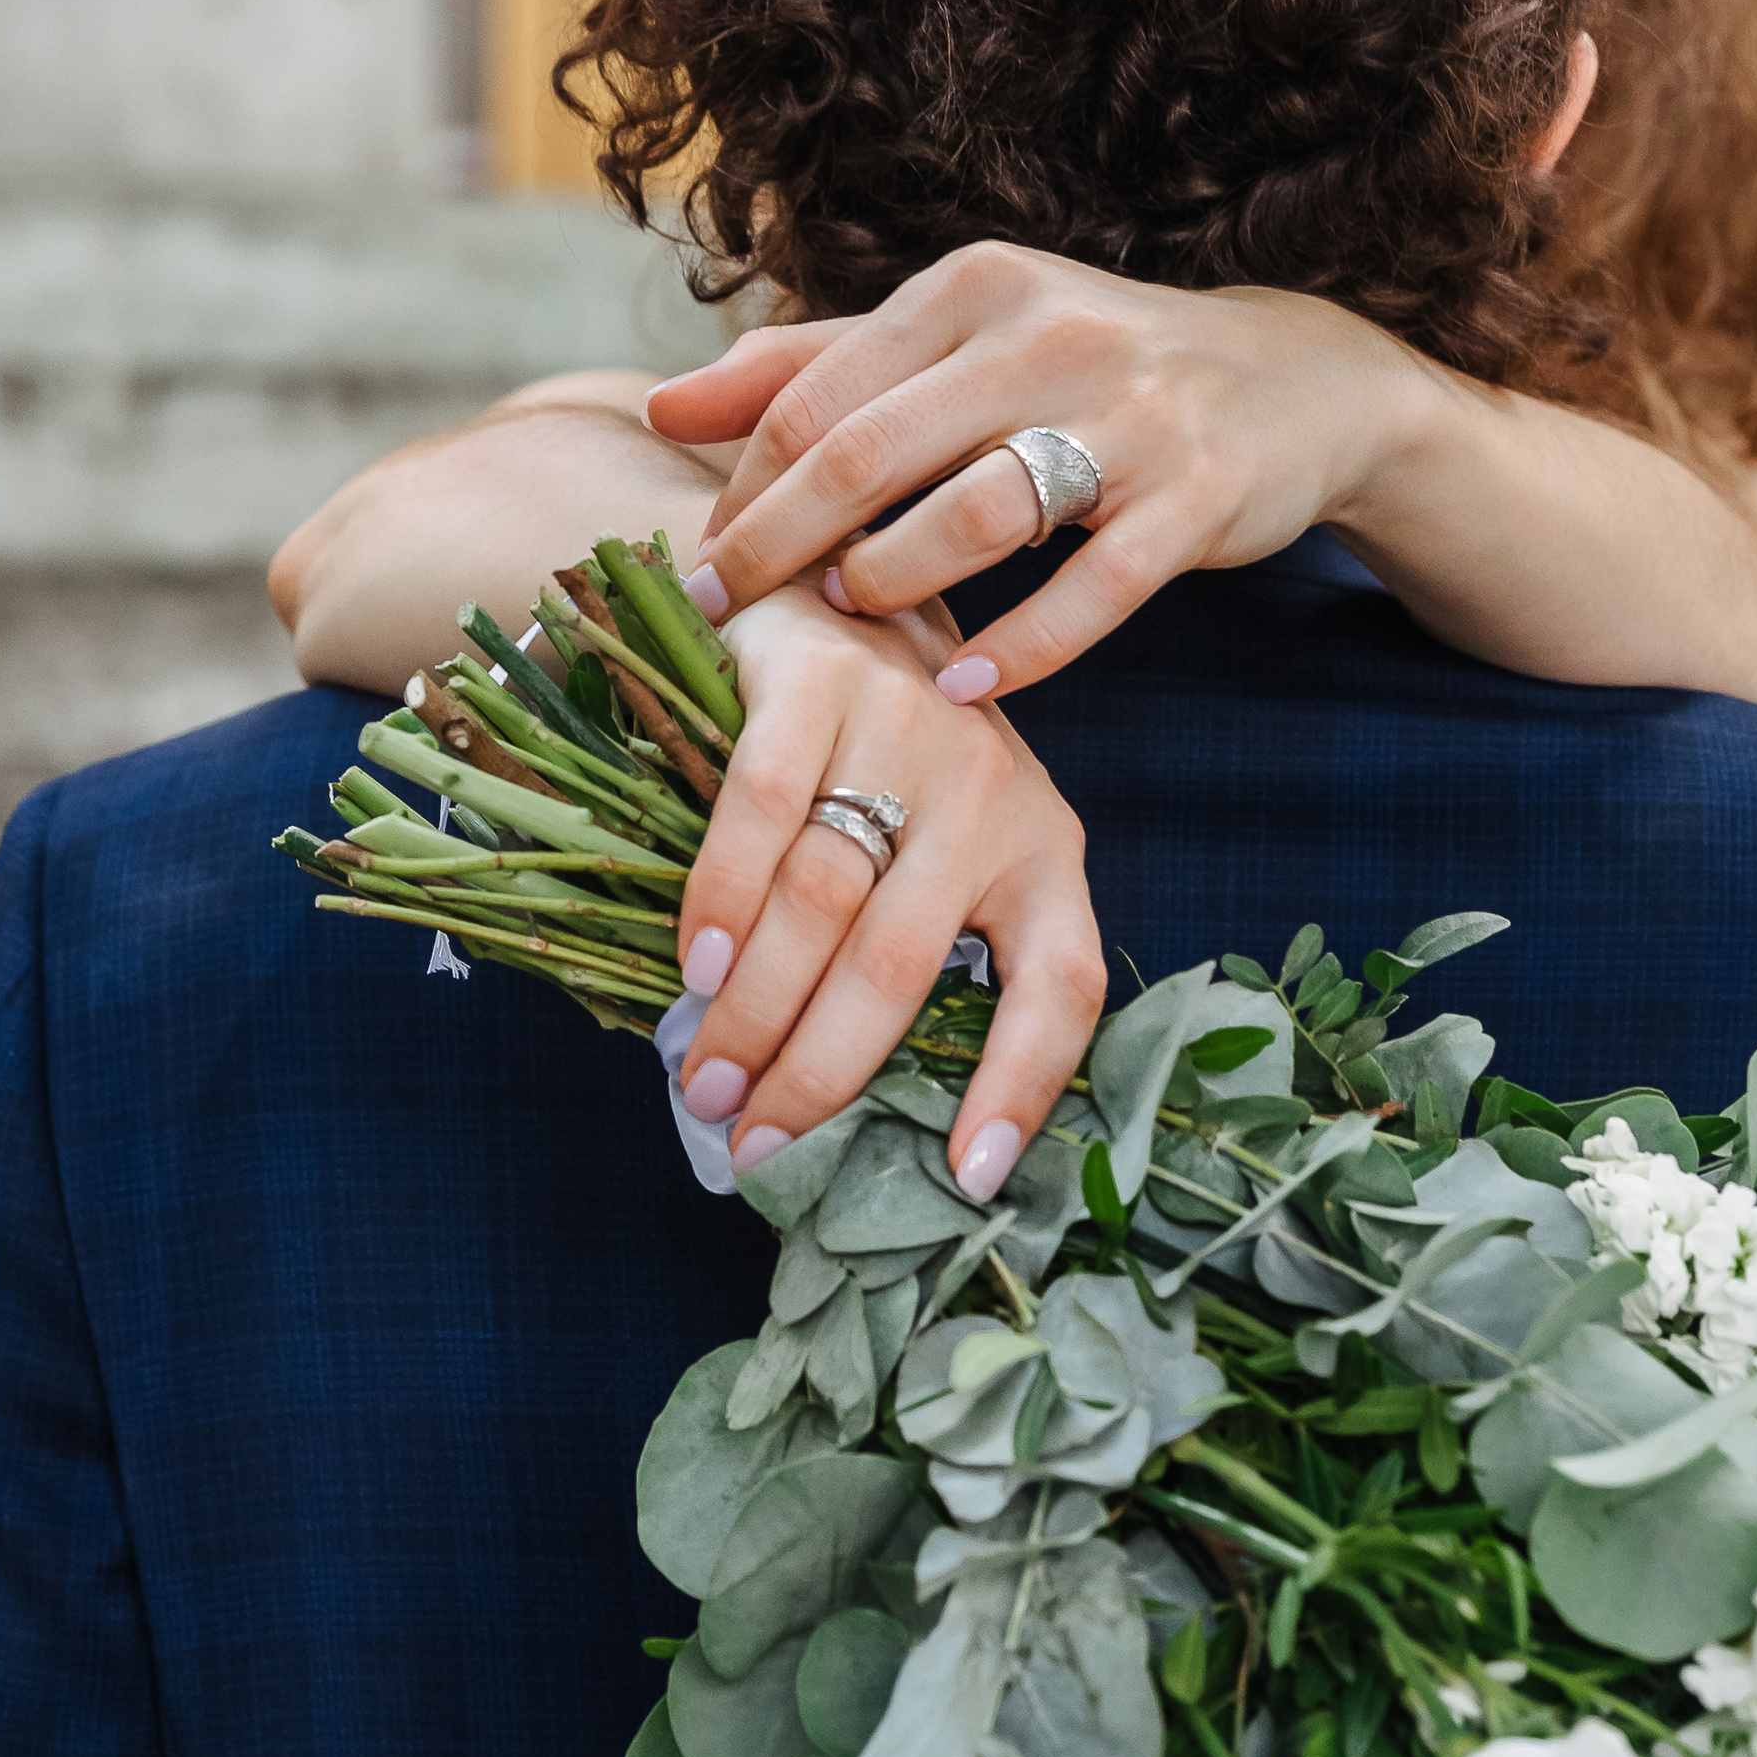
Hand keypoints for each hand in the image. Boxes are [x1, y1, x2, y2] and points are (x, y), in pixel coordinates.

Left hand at [650, 245, 1441, 701]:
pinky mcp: (1197, 496)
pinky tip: (962, 690)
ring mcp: (1131, 414)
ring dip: (896, 580)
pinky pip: (1094, 589)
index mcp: (969, 286)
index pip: (816, 391)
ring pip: (979, 509)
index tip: (699, 560)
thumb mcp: (956, 341)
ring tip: (851, 624)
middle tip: (722, 611)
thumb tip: (655, 406)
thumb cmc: (1085, 371)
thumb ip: (811, 367)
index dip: (742, 484)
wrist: (1291, 381)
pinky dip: (1022, 649)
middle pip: (872, 449)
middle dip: (778, 542)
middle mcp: (1046, 332)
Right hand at [673, 576, 1104, 1194]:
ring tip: (706, 1083)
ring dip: (756, 1009)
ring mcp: (909, 727)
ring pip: (827, 900)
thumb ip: (918, 945)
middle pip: (904, 963)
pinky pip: (764, 809)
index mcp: (1042, 849)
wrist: (829, 579)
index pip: (1060, 984)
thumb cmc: (880, 758)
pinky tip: (696, 967)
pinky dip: (724, 899)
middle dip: (821, 1069)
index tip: (974, 1178)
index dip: (1022, 1086)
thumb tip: (839, 1098)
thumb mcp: (937, 845)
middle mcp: (993, 792)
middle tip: (753, 1142)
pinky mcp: (823, 678)